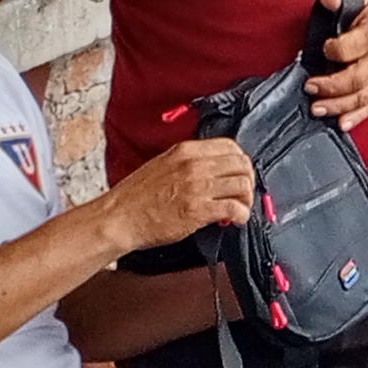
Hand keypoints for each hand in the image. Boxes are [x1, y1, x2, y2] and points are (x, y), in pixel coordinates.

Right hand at [103, 137, 258, 251]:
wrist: (118, 217)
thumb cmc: (136, 197)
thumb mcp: (162, 165)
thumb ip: (188, 163)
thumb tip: (213, 171)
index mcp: (185, 151)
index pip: (230, 146)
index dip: (241, 162)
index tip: (238, 175)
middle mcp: (194, 165)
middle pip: (241, 164)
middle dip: (248, 180)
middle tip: (243, 194)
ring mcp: (197, 187)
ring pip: (242, 185)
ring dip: (246, 199)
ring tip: (238, 209)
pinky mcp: (198, 210)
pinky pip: (234, 208)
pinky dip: (241, 215)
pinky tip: (234, 220)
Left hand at [301, 0, 367, 126]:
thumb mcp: (360, 4)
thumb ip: (339, 0)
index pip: (350, 48)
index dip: (332, 50)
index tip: (321, 50)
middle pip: (355, 78)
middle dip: (330, 86)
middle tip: (310, 87)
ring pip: (361, 97)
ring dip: (338, 106)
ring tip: (317, 108)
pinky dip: (356, 117)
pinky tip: (341, 123)